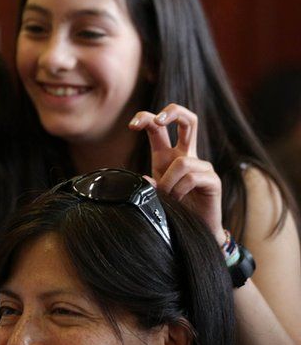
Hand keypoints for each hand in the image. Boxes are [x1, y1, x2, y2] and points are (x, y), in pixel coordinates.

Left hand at [129, 103, 224, 242]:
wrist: (192, 231)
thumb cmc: (171, 209)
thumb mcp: (152, 193)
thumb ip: (146, 184)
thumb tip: (142, 180)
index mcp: (168, 155)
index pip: (160, 127)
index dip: (147, 118)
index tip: (132, 125)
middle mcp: (187, 155)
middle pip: (189, 120)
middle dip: (173, 112)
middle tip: (157, 120)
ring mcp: (202, 166)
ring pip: (182, 162)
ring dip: (168, 182)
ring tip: (166, 198)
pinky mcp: (213, 180)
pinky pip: (192, 178)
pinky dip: (179, 190)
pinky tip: (177, 202)